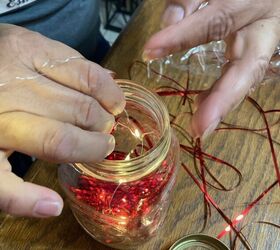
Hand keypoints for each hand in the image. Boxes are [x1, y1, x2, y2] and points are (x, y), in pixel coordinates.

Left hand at [0, 24, 124, 216]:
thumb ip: (13, 193)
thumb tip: (54, 208)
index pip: (58, 143)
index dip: (88, 150)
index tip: (102, 154)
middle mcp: (7, 94)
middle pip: (77, 113)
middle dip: (101, 129)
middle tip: (107, 136)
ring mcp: (18, 62)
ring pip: (84, 85)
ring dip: (108, 103)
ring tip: (114, 113)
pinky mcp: (27, 41)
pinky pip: (78, 62)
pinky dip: (101, 79)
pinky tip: (107, 90)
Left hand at [144, 0, 279, 137]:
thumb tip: (169, 24)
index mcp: (252, 1)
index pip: (214, 22)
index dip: (182, 37)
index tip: (151, 51)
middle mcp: (265, 27)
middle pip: (249, 67)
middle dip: (223, 99)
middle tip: (201, 128)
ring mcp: (264, 42)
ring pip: (247, 77)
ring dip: (223, 103)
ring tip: (200, 125)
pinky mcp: (258, 50)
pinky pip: (241, 75)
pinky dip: (222, 93)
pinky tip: (204, 105)